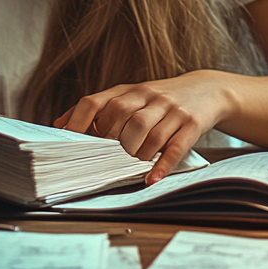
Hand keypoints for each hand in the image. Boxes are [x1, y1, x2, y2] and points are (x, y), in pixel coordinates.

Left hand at [53, 71, 234, 183]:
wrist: (208, 90)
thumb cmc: (161, 100)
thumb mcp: (132, 97)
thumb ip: (100, 108)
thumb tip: (60, 123)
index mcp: (129, 90)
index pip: (97, 100)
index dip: (80, 120)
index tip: (68, 140)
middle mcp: (149, 96)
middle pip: (121, 115)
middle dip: (110, 140)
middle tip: (107, 158)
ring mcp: (171, 109)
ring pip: (147, 132)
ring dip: (135, 153)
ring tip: (132, 166)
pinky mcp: (191, 123)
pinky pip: (175, 146)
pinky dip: (162, 165)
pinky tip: (151, 178)